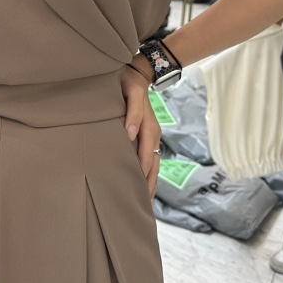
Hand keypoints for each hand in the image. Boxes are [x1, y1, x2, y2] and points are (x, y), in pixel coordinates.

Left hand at [121, 65, 162, 198]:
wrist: (137, 75)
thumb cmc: (128, 84)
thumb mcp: (131, 93)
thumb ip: (133, 113)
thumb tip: (131, 134)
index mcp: (149, 128)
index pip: (146, 157)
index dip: (142, 176)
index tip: (136, 193)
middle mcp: (154, 135)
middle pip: (153, 166)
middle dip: (148, 186)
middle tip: (140, 207)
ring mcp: (152, 137)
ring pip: (154, 165)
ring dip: (150, 183)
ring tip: (143, 203)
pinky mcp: (149, 137)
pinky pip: (151, 158)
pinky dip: (149, 174)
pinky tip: (143, 185)